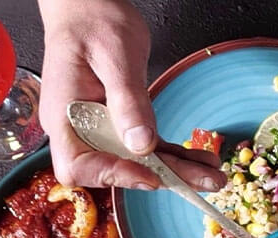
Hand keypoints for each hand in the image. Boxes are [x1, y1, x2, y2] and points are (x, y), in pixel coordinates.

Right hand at [37, 0, 222, 190]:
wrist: (90, 7)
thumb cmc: (92, 22)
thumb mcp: (114, 57)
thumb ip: (127, 101)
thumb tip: (140, 144)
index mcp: (64, 116)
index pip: (79, 165)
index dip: (112, 175)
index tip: (148, 173)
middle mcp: (79, 129)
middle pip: (116, 170)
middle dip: (162, 177)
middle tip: (203, 181)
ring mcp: (101, 128)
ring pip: (139, 162)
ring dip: (177, 170)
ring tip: (213, 175)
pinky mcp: (121, 124)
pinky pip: (148, 147)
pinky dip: (175, 155)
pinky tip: (202, 159)